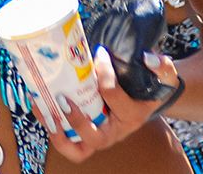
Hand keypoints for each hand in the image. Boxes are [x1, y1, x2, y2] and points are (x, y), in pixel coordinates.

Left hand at [34, 47, 180, 163]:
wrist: (144, 97)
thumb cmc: (150, 85)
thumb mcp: (164, 75)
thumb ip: (162, 66)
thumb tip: (148, 58)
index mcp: (133, 116)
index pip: (114, 95)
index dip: (104, 73)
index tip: (99, 53)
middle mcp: (114, 132)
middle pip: (95, 138)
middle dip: (77, 121)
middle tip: (63, 99)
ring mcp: (98, 135)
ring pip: (77, 148)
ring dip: (57, 131)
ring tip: (42, 107)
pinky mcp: (84, 134)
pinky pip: (67, 141)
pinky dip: (51, 127)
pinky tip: (38, 104)